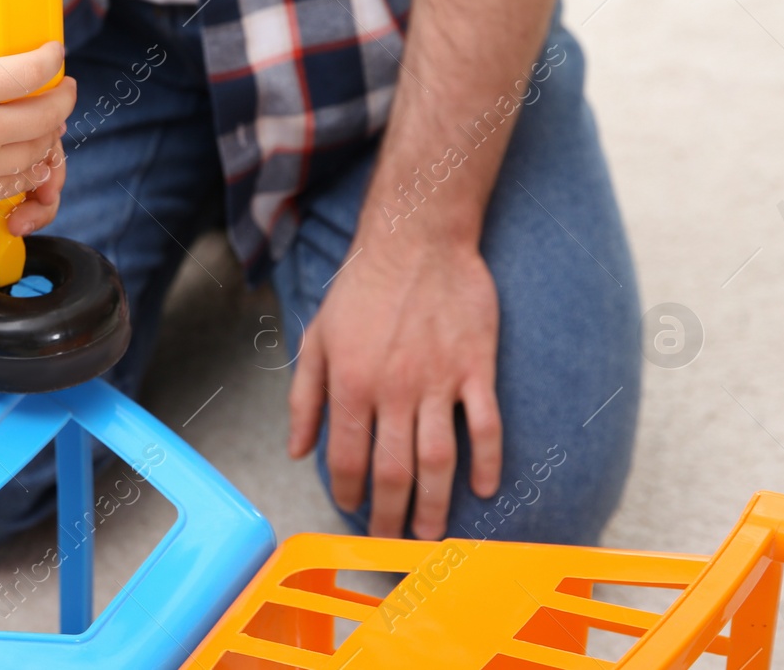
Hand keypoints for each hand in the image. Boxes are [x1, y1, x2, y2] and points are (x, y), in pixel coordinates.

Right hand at [0, 38, 74, 228]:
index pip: (31, 70)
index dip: (51, 57)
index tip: (54, 51)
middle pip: (49, 113)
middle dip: (64, 97)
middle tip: (63, 88)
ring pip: (38, 150)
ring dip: (50, 133)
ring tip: (46, 121)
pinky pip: (16, 182)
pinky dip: (27, 166)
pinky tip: (24, 155)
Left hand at [287, 224, 502, 539]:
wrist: (416, 240)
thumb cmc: (362, 288)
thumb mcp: (316, 338)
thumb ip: (304, 397)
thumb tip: (296, 449)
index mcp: (350, 384)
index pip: (347, 458)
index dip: (348, 493)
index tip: (351, 512)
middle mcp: (393, 390)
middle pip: (393, 472)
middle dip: (390, 515)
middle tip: (391, 543)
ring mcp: (438, 381)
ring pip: (439, 460)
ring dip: (436, 505)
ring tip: (432, 534)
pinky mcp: (476, 368)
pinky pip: (485, 426)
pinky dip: (487, 462)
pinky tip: (485, 490)